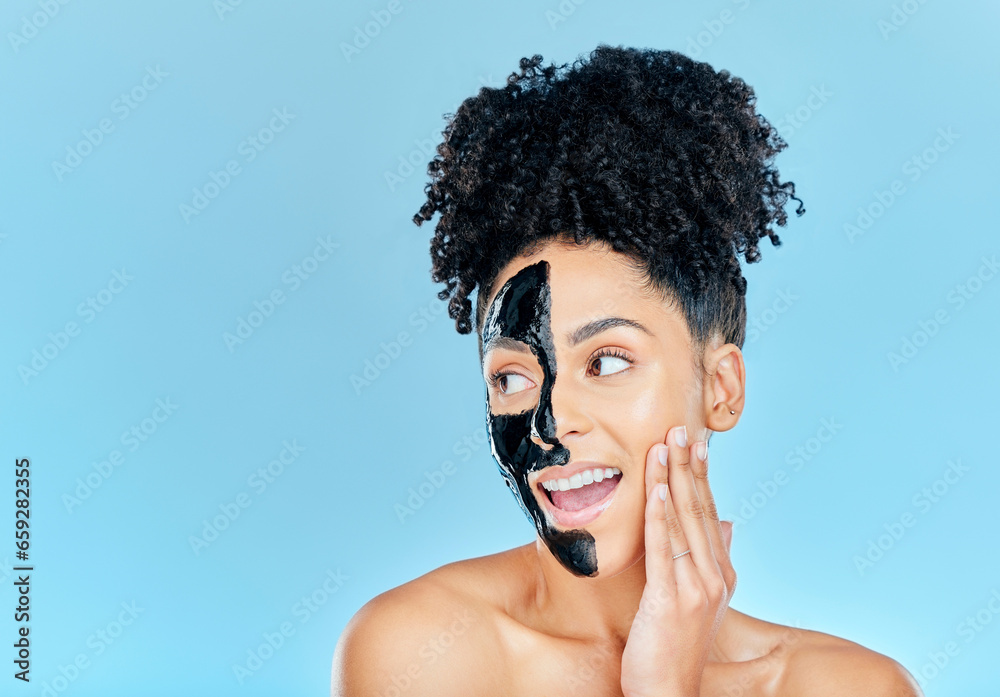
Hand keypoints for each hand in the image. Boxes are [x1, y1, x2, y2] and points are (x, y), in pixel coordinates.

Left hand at [620, 426, 736, 696]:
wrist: (670, 692)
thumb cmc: (676, 645)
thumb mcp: (702, 599)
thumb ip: (716, 559)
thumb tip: (731, 524)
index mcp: (721, 573)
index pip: (710, 514)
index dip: (702, 476)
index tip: (695, 443)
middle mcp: (714, 576)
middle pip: (699, 510)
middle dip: (688, 466)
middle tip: (680, 427)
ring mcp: (696, 588)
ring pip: (682, 521)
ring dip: (672, 479)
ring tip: (665, 444)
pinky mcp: (670, 598)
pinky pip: (663, 548)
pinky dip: (659, 515)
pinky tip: (656, 488)